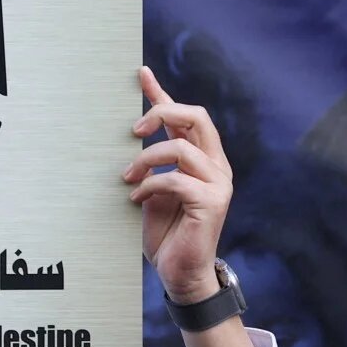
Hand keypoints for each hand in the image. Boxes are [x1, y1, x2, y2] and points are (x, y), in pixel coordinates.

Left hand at [124, 66, 230, 303]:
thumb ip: (152, 164)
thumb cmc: (166, 234)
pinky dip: (150, 185)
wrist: (180, 273)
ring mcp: (218, 183)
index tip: (140, 73)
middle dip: (162, 112)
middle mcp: (216, 165)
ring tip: (127, 178)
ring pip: (181, 148)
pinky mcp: (212, 202)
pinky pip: (176, 179)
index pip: (186, 116)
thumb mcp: (153, 190)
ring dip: (146, 160)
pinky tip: (137, 199)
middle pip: (197, 116)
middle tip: (134, 130)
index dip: (162, 92)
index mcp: (204, 159)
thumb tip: (132, 137)